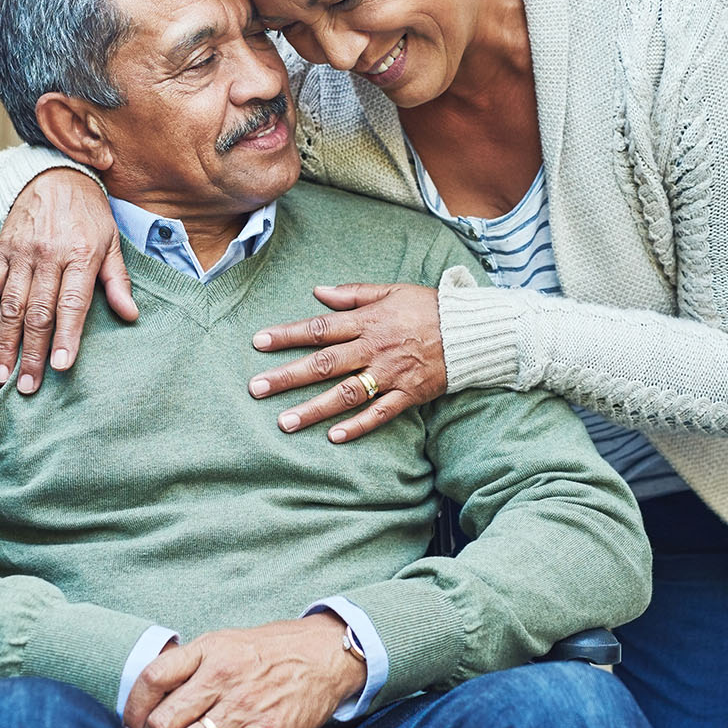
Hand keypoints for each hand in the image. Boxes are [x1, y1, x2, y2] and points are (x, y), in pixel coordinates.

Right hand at [0, 168, 138, 393]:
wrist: (54, 173)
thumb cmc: (89, 214)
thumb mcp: (112, 241)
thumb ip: (118, 280)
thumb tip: (131, 315)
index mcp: (81, 255)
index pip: (72, 304)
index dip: (66, 337)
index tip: (61, 367)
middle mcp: (48, 255)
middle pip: (38, 312)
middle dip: (32, 353)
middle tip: (28, 387)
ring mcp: (21, 253)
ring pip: (11, 304)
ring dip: (5, 342)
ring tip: (2, 375)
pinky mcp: (0, 249)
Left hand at [122, 614, 364, 727]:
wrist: (324, 654)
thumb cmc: (270, 650)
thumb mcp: (226, 642)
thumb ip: (193, 663)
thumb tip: (155, 687)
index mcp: (207, 650)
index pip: (153, 679)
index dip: (133, 709)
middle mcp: (221, 676)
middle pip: (164, 721)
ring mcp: (244, 705)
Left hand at [248, 283, 444, 442]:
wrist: (471, 331)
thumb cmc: (428, 307)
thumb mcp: (391, 290)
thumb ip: (353, 293)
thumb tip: (318, 291)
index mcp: (367, 322)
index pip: (319, 328)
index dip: (287, 335)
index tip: (258, 342)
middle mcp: (374, 349)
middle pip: (324, 364)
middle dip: (288, 377)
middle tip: (256, 389)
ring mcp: (390, 374)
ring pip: (346, 394)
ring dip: (313, 409)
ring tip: (284, 422)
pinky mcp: (408, 394)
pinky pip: (380, 413)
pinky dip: (358, 426)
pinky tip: (333, 437)